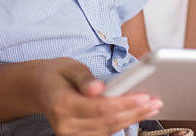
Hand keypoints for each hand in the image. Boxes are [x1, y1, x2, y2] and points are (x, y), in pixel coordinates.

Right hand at [34, 58, 162, 135]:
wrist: (40, 88)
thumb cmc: (57, 74)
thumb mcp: (69, 67)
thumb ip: (84, 79)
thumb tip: (98, 89)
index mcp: (62, 104)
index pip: (100, 108)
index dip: (124, 104)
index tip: (144, 97)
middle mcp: (65, 125)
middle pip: (107, 122)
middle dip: (135, 112)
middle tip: (155, 102)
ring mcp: (70, 134)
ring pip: (108, 130)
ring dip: (133, 119)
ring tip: (152, 107)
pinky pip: (103, 132)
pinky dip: (122, 123)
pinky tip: (137, 114)